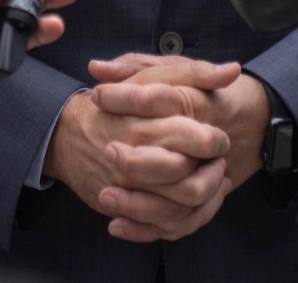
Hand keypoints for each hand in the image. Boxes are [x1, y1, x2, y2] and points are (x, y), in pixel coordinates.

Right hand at [43, 55, 239, 242]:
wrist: (64, 134)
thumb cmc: (115, 101)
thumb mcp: (152, 77)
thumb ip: (194, 73)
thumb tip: (233, 70)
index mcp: (147, 125)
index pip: (197, 140)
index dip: (215, 141)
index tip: (219, 138)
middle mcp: (137, 161)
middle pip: (191, 184)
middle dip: (213, 175)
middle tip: (218, 162)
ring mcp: (128, 190)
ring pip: (180, 212)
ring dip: (204, 200)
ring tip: (213, 183)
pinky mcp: (122, 208)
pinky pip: (161, 228)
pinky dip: (183, 221)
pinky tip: (198, 204)